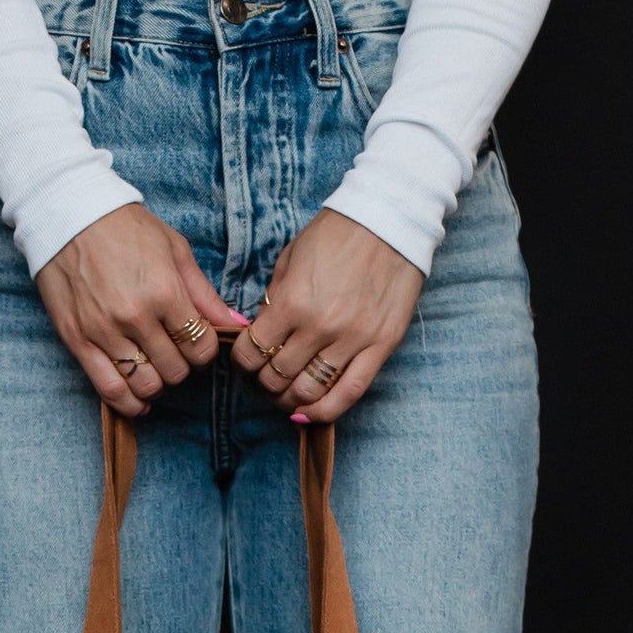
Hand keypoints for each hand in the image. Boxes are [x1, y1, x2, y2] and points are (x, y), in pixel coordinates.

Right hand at [36, 205, 247, 416]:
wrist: (69, 215)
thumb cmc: (125, 228)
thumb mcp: (174, 250)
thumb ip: (204, 293)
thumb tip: (236, 324)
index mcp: (163, 292)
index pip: (200, 346)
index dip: (204, 349)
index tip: (197, 341)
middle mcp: (135, 317)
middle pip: (175, 370)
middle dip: (182, 364)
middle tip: (174, 350)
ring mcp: (104, 332)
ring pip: (146, 385)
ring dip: (157, 382)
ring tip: (155, 367)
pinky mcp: (78, 341)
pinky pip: (109, 389)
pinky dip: (128, 403)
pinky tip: (138, 401)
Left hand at [228, 210, 424, 421]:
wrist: (389, 220)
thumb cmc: (337, 234)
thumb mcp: (291, 258)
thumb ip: (274, 299)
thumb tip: (262, 333)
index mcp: (292, 302)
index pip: (253, 352)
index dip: (243, 363)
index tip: (247, 361)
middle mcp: (319, 327)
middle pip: (278, 376)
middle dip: (265, 382)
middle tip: (267, 378)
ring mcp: (352, 340)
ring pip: (309, 392)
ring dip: (290, 400)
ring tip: (287, 395)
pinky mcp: (380, 346)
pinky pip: (349, 393)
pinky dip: (325, 411)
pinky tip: (310, 413)